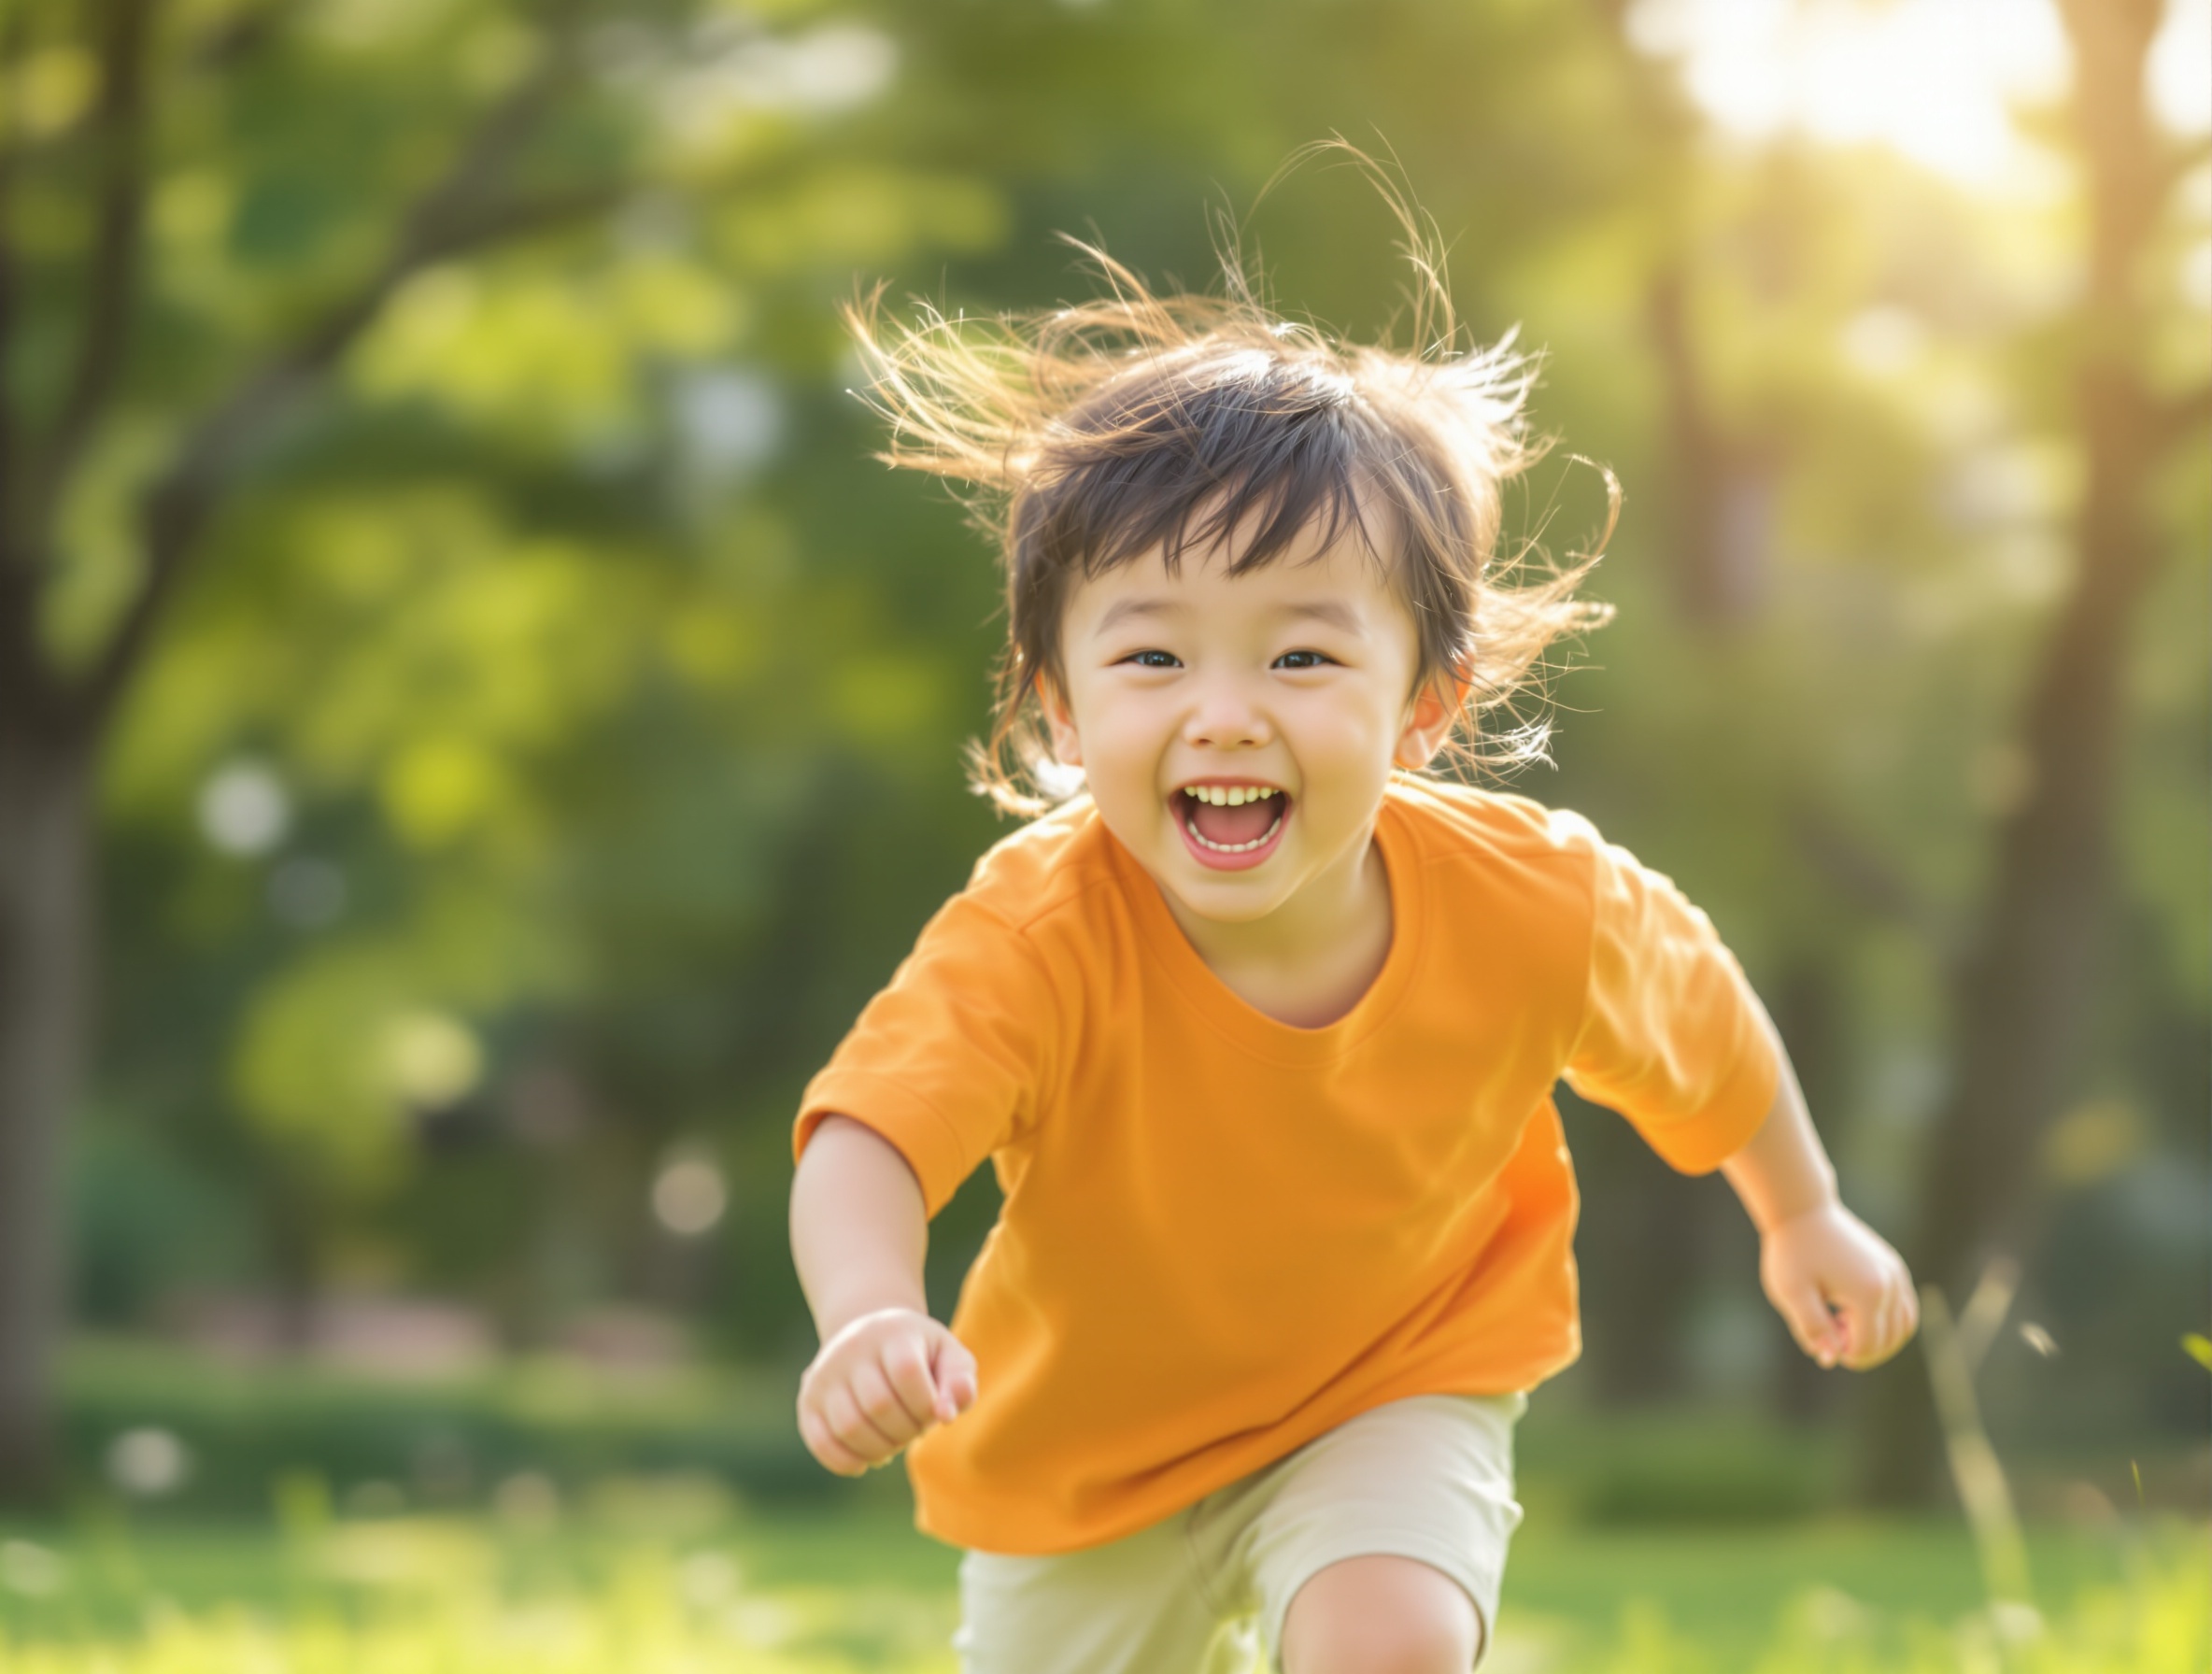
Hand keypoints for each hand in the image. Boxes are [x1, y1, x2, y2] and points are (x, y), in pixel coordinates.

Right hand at [797, 1308, 977, 1475]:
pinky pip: (821, 1443)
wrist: (871, 1338)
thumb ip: (960, 1381)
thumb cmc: (919, 1353)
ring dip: (881, 1449)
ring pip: (850, 1427)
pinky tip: (870, 1459)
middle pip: (879, 1405)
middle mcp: (851, 1348)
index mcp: (890, 1331)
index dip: (927, 1405)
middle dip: (907, 1430)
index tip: (935, 1412)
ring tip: (895, 1442)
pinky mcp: (808, 1400)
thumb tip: (947, 1415)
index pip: (907, 1373)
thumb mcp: (948, 1356)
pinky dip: (848, 1461)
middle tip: (916, 1429)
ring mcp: (825, 1374)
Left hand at [1759, 1203, 1917, 1370]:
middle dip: (1860, 1348)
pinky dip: (1888, 1321)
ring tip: (1841, 1321)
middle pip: (1890, 1341)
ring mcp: (1897, 1273)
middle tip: (1828, 1329)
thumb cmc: (1792, 1253)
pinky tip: (1853, 1311)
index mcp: (1868, 1293)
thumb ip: (1811, 1329)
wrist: (1802, 1211)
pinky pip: (1905, 1307)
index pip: (1868, 1347)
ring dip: (1878, 1337)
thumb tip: (1830, 1360)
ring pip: (1904, 1327)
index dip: (1843, 1353)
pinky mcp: (1895, 1266)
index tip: (1818, 1337)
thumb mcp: (1791, 1293)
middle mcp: (1891, 1284)